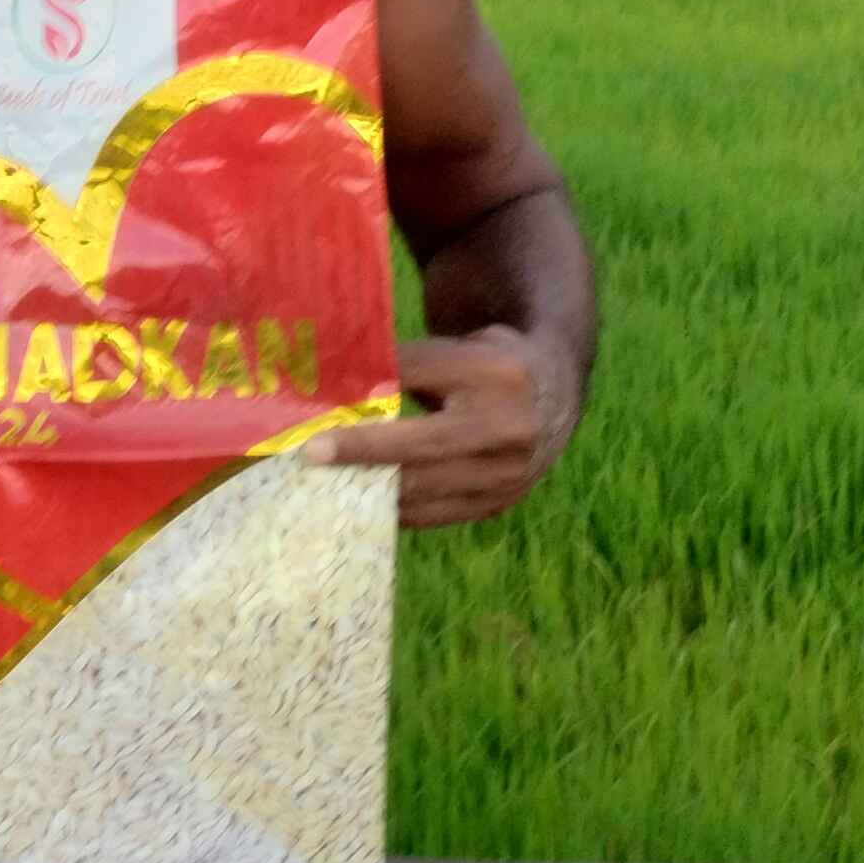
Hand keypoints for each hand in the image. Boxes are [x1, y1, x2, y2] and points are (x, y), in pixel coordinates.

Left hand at [313, 326, 570, 530]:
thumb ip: (407, 365)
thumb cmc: (485, 365)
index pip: (419, 374)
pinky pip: (433, 514)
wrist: (553, 398)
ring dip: (368, 485)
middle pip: (423, 442)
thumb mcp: (458, 348)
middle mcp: (510, 425)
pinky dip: (391, 507)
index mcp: (497, 372)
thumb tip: (333, 387)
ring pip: (425, 487)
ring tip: (321, 481)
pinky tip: (357, 498)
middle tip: (310, 452)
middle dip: (363, 450)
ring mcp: (508, 473)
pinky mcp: (497, 504)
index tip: (322, 398)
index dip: (368, 386)